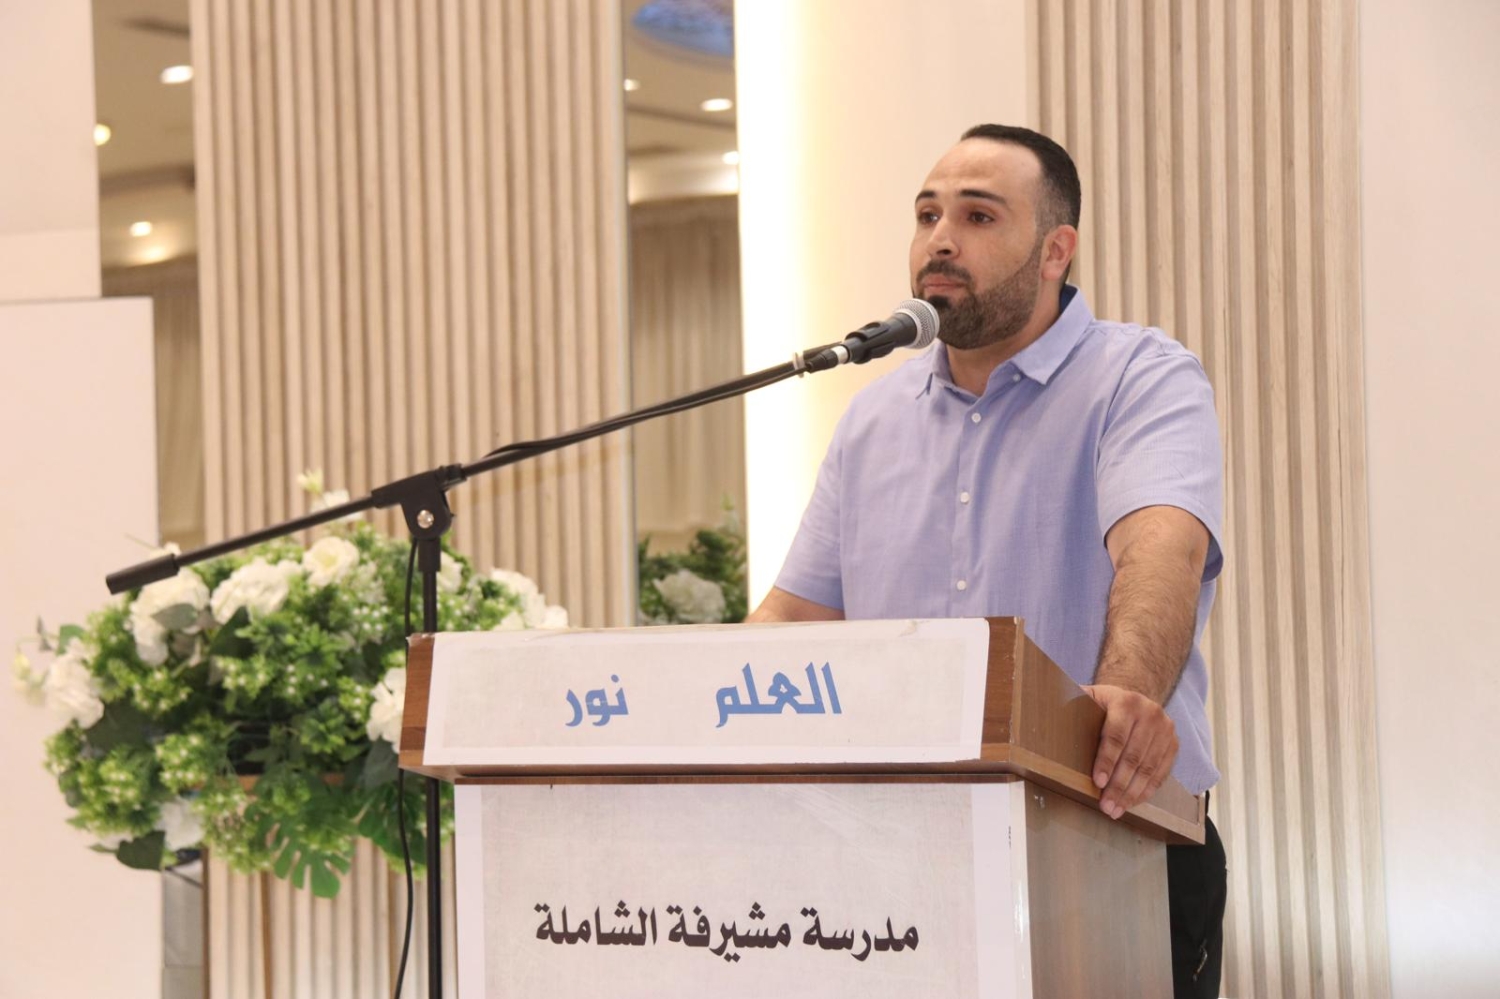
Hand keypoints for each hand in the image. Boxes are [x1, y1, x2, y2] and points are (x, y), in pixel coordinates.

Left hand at [1080, 684, 1178, 819]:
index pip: (1116, 736)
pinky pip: (1160, 773)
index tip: (1098, 782)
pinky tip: (1132, 802)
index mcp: (1126, 702)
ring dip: (1131, 793)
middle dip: (1119, 785)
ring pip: (1148, 768)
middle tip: (1106, 805)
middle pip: (1134, 756)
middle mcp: (1150, 714)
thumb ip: (1072, 706)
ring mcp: (1165, 730)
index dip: (1106, 761)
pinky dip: (1146, 791)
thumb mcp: (1089, 698)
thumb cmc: (1104, 704)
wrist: (1135, 700)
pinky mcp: (1173, 744)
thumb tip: (1046, 716)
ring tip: (1116, 809)